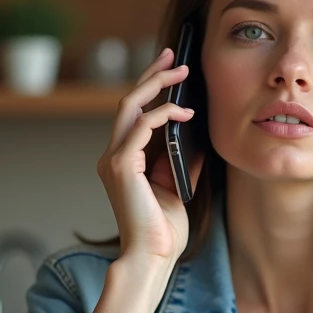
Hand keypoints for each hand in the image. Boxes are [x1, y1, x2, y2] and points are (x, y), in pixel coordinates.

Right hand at [96, 48, 204, 263]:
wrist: (154, 256)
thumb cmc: (165, 230)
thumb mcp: (179, 186)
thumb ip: (184, 159)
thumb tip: (199, 133)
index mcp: (124, 160)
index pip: (135, 114)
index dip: (151, 88)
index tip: (171, 68)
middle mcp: (113, 156)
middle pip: (128, 102)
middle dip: (152, 75)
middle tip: (174, 56)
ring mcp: (114, 159)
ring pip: (130, 106)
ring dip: (157, 85)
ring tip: (182, 73)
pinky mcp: (122, 166)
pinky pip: (142, 126)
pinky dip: (164, 114)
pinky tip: (185, 112)